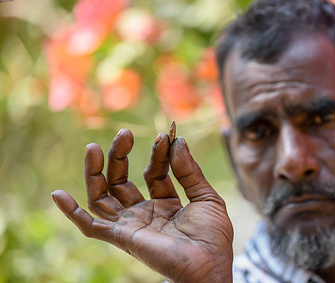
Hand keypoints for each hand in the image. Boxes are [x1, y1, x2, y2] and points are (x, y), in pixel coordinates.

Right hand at [51, 129, 233, 281]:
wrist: (209, 264)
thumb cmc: (212, 236)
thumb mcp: (206, 197)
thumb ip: (189, 171)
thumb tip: (178, 141)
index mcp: (166, 203)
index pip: (154, 172)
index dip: (158, 154)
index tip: (165, 136)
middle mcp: (145, 212)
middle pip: (123, 180)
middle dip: (121, 155)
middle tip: (125, 133)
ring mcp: (131, 224)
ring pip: (103, 196)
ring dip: (96, 172)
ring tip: (93, 147)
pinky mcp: (122, 237)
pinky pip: (91, 227)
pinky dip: (72, 213)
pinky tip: (58, 193)